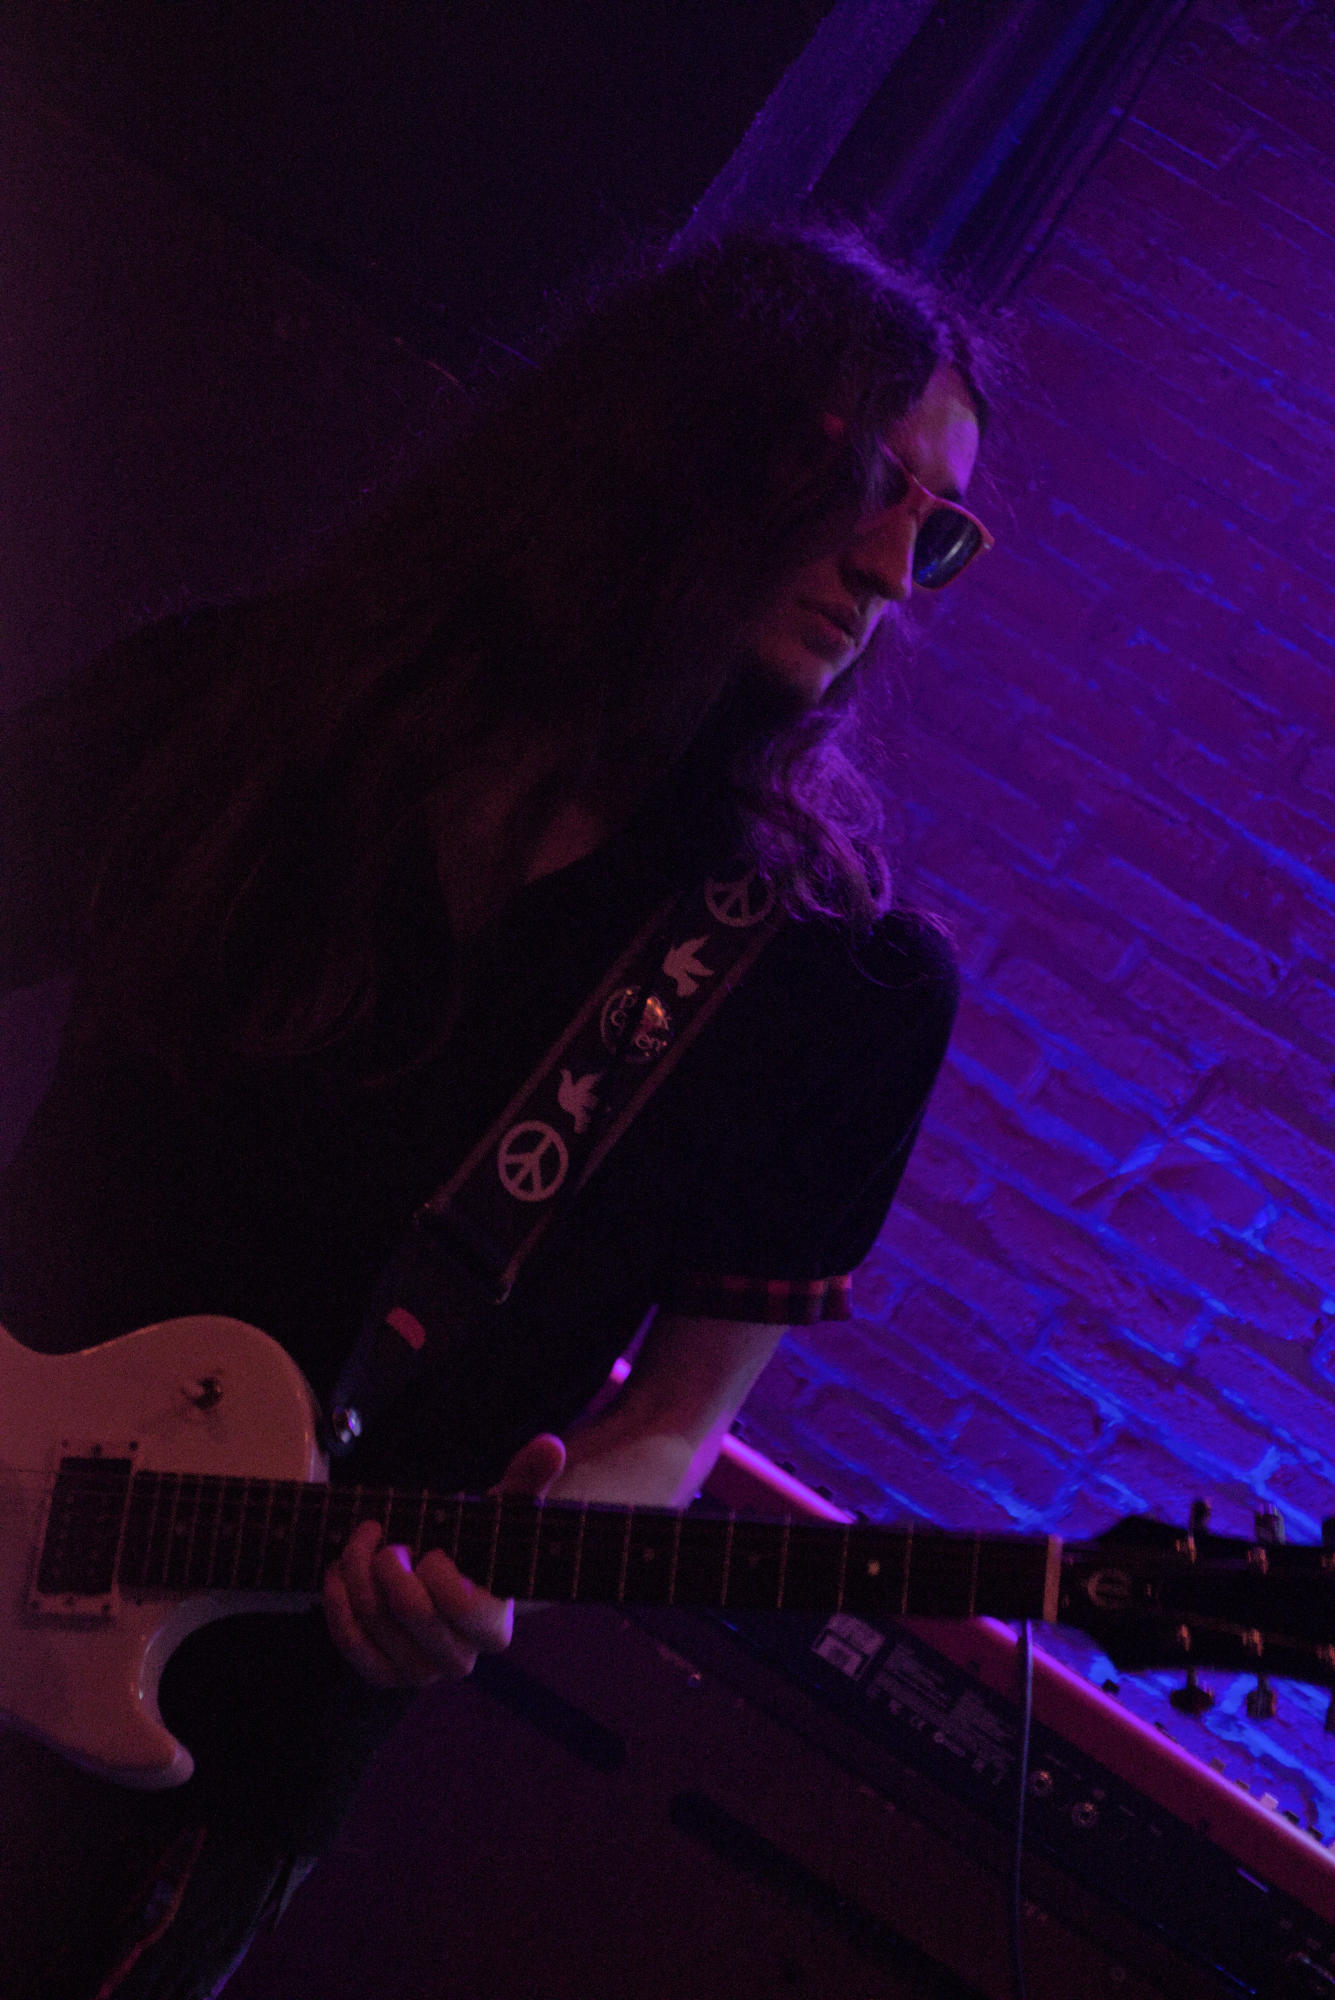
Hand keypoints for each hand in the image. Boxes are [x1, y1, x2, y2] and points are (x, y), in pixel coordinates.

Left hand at [321, 1433, 566, 1687]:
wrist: (443, 1576)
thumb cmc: (472, 1542)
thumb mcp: (500, 1511)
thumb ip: (528, 1480)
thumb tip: (551, 1446)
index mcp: (494, 1629)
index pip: (460, 1606)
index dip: (436, 1569)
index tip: (430, 1546)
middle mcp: (458, 1661)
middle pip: (410, 1610)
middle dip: (389, 1562)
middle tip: (388, 1539)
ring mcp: (418, 1672)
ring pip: (374, 1621)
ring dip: (357, 1572)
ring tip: (362, 1543)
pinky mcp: (382, 1674)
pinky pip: (350, 1644)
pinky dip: (337, 1601)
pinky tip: (339, 1571)